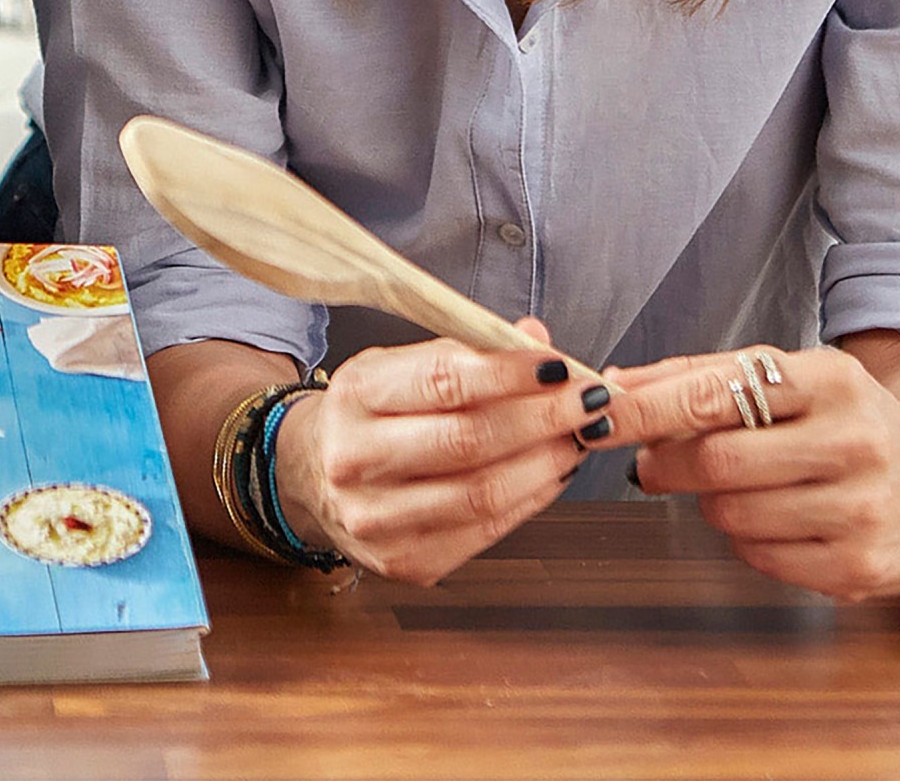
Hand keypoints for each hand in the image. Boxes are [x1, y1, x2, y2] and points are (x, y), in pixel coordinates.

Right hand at [272, 319, 611, 585]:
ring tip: (576, 438)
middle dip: (542, 419)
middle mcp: (357, 459)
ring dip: (545, 464)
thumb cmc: (368, 410)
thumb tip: (536, 337)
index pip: (443, 382)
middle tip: (588, 402)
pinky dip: (530, 500)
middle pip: (469, 441)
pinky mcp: (404, 562)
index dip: (508, 374)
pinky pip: (485, 532)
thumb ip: (467, 350)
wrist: (310, 471)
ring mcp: (378, 519)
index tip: (558, 365)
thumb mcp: (400, 363)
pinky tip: (551, 474)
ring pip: (482, 494)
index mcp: (357, 395)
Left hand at [591, 345, 899, 599]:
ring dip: (709, 503)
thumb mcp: (785, 376)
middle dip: (666, 464)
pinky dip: (745, 540)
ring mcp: (861, 512)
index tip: (598, 415)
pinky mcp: (861, 570)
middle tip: (654, 463)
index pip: (714, 394)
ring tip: (735, 486)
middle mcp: (851, 443)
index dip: (644, 409)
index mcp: (826, 380)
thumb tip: (617, 384)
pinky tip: (772, 518)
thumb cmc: (843, 419)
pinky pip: (760, 559)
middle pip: (716, 462)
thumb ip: (698, 376)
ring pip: (731, 514)